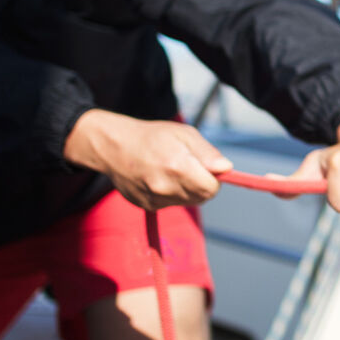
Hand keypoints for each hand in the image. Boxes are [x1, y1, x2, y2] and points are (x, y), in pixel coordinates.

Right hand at [64, 109, 231, 209]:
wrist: (113, 147)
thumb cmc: (153, 137)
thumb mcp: (184, 134)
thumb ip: (207, 153)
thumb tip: (226, 168)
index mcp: (177, 166)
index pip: (211, 188)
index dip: (215, 179)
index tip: (209, 168)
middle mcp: (164, 187)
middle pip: (201, 197)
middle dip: (202, 184)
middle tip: (190, 167)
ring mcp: (153, 198)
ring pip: (187, 201)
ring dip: (188, 189)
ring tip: (172, 170)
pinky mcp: (146, 205)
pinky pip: (171, 204)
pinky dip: (172, 194)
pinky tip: (159, 178)